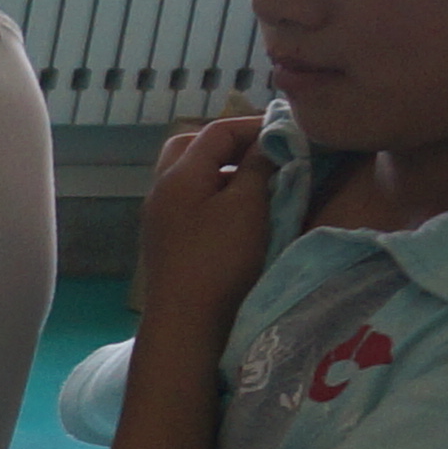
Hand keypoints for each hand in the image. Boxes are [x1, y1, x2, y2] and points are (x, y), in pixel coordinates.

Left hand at [135, 111, 275, 328]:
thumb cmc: (220, 259)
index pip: (216, 131)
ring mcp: (160, 218)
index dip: (254, 127)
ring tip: (258, 184)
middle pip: (192, 148)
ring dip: (223, 173)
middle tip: (265, 155)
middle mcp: (161, 190)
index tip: (288, 133)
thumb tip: (266, 144)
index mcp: (178, 174)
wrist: (186, 321)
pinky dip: (216, 197)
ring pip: (191, 177)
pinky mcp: (166, 241)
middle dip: (230, 145)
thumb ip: (257, 167)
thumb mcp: (248, 206)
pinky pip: (191, 203)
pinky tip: (241, 213)